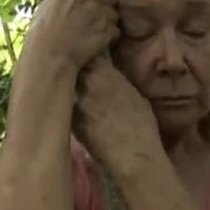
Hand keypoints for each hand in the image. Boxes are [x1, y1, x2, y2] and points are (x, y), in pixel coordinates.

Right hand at [19, 0, 119, 72]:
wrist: (49, 56)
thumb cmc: (42, 33)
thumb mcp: (49, 3)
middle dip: (105, 6)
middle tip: (92, 20)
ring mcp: (100, 12)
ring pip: (114, 14)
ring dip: (108, 22)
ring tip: (91, 33)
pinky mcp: (107, 30)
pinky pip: (115, 31)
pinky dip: (109, 37)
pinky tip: (95, 42)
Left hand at [73, 58, 162, 175]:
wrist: (134, 154)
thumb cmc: (143, 125)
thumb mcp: (136, 96)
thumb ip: (118, 83)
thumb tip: (111, 80)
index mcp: (106, 74)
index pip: (87, 55)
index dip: (85, 57)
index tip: (86, 60)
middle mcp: (87, 85)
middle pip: (72, 70)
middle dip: (75, 72)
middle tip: (80, 79)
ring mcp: (77, 104)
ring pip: (67, 90)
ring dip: (71, 92)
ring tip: (81, 100)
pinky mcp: (72, 123)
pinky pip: (67, 111)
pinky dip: (70, 112)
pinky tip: (78, 118)